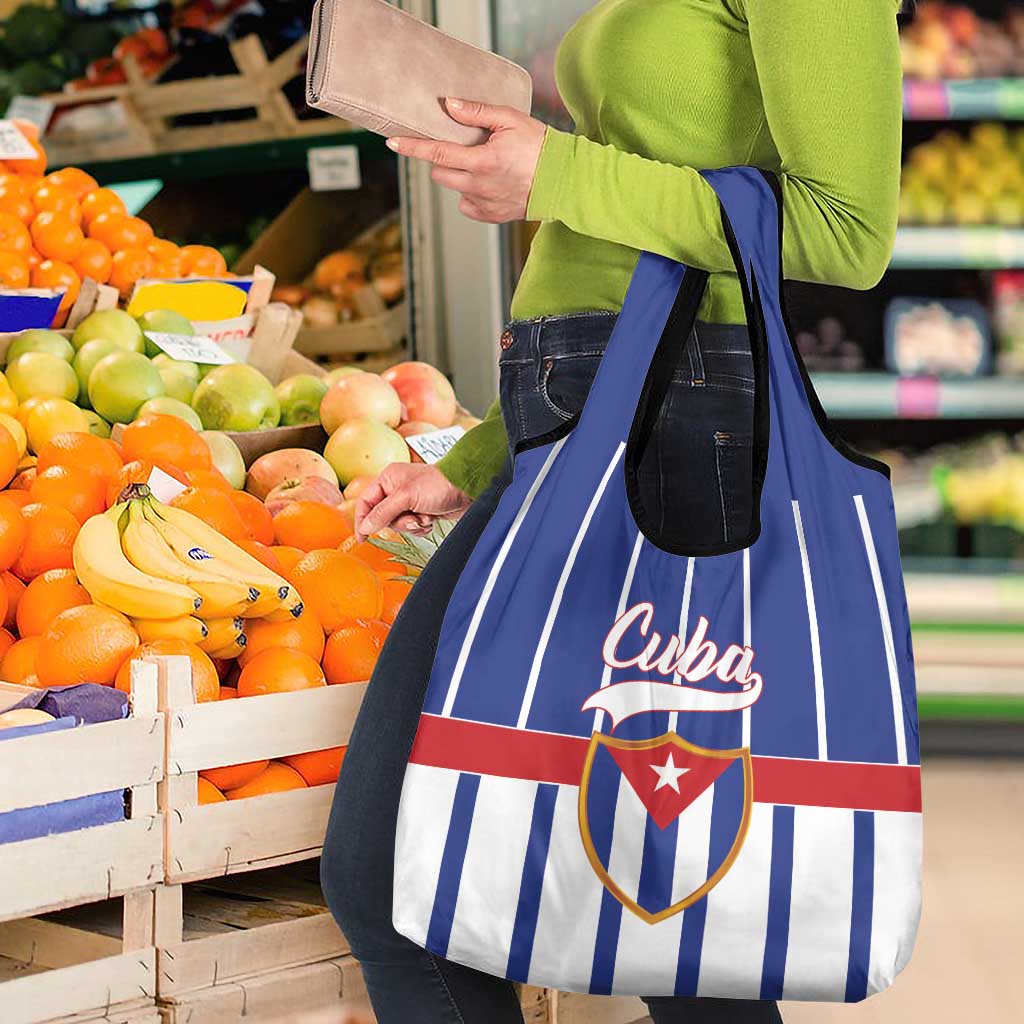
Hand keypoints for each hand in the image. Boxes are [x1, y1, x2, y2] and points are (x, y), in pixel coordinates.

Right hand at [354, 463, 471, 539]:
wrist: (467, 489)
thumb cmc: (438, 485)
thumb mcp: (406, 497)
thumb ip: (383, 512)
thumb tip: (365, 527)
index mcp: (388, 479)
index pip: (365, 502)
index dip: (362, 520)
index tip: (362, 538)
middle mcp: (396, 489)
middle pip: (382, 517)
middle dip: (398, 522)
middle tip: (412, 519)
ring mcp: (409, 501)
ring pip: (398, 524)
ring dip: (412, 525)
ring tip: (425, 517)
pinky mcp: (421, 511)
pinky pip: (412, 527)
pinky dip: (421, 527)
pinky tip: (431, 519)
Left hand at [385, 97, 546, 222]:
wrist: (564, 181)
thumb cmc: (540, 146)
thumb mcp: (510, 119)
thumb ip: (476, 112)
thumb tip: (448, 105)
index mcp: (482, 161)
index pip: (437, 153)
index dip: (412, 147)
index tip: (393, 143)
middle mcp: (479, 186)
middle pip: (440, 173)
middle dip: (442, 159)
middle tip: (460, 147)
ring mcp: (484, 204)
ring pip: (454, 188)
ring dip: (458, 175)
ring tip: (481, 164)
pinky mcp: (491, 216)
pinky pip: (467, 204)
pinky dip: (471, 193)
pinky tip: (488, 183)